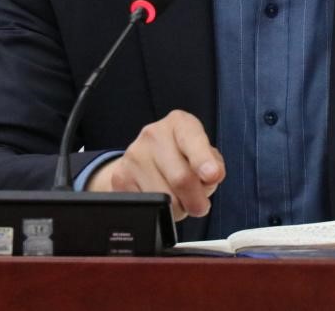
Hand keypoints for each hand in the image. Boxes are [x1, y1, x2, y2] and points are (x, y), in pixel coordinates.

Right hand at [86, 110, 224, 220]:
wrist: (145, 159)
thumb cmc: (183, 157)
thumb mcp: (204, 153)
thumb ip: (214, 164)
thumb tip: (212, 176)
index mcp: (180, 123)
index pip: (192, 140)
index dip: (203, 160)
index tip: (212, 175)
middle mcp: (154, 134)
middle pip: (181, 178)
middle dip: (197, 201)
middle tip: (200, 205)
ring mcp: (134, 155)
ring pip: (164, 199)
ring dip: (178, 208)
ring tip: (178, 198)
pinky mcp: (120, 178)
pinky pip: (147, 207)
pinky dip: (159, 212)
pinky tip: (160, 199)